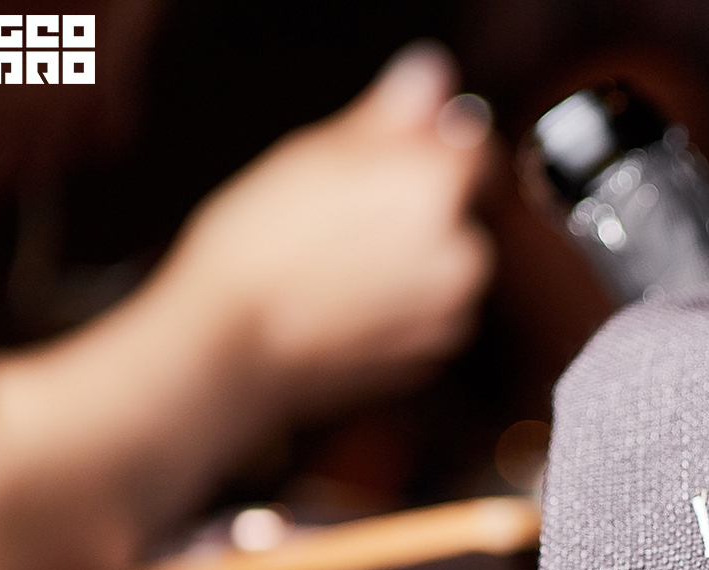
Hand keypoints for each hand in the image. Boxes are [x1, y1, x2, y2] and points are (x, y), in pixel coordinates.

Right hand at [162, 42, 494, 416]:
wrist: (233, 345)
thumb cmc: (259, 247)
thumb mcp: (314, 156)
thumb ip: (389, 117)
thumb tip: (431, 77)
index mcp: (437, 188)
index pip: (475, 147)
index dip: (436, 147)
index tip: (397, 156)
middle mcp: (463, 252)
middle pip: (460, 211)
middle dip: (419, 209)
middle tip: (345, 216)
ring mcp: (453, 310)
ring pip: (447, 265)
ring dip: (412, 258)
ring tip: (339, 262)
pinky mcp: (436, 354)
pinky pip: (431, 314)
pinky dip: (402, 306)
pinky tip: (347, 301)